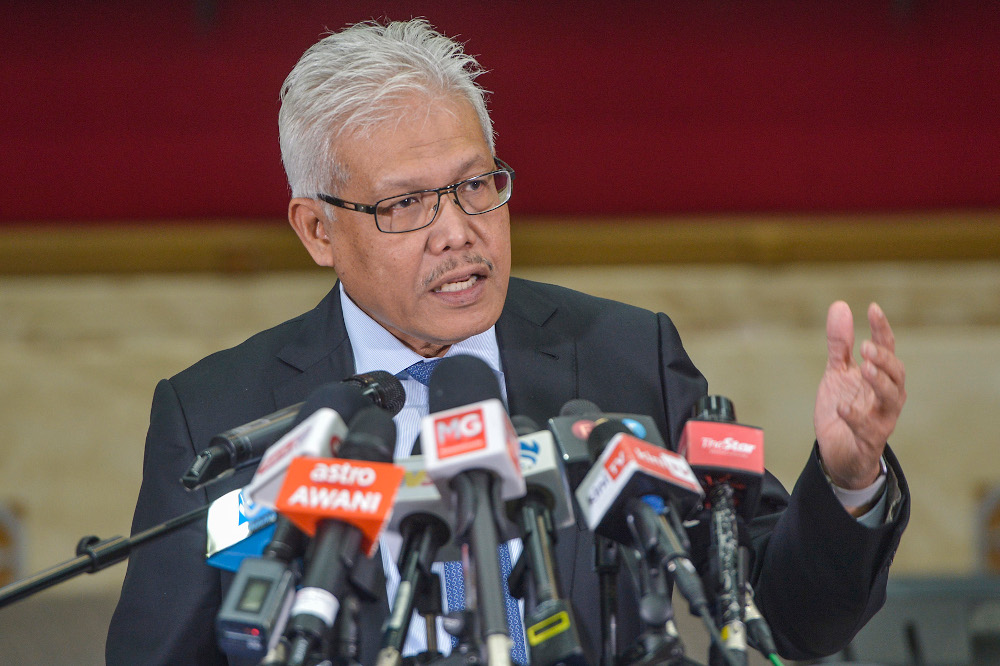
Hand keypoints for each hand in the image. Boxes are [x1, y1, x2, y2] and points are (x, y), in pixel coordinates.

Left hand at [814, 301, 905, 488]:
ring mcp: (881, 418)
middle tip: (866, 346)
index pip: (886, 348)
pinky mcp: (869, 440)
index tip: (872, 308)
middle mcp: (887, 396)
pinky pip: (867, 428)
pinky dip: (856, 417)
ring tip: (864, 368)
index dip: (881, 328)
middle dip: (884, 359)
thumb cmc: (843, 409)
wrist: (837, 452)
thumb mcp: (837, 373)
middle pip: (896, 373)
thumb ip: (839, 344)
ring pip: (891, 399)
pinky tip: (842, 406)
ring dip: (879, 382)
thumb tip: (841, 306)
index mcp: (879, 377)